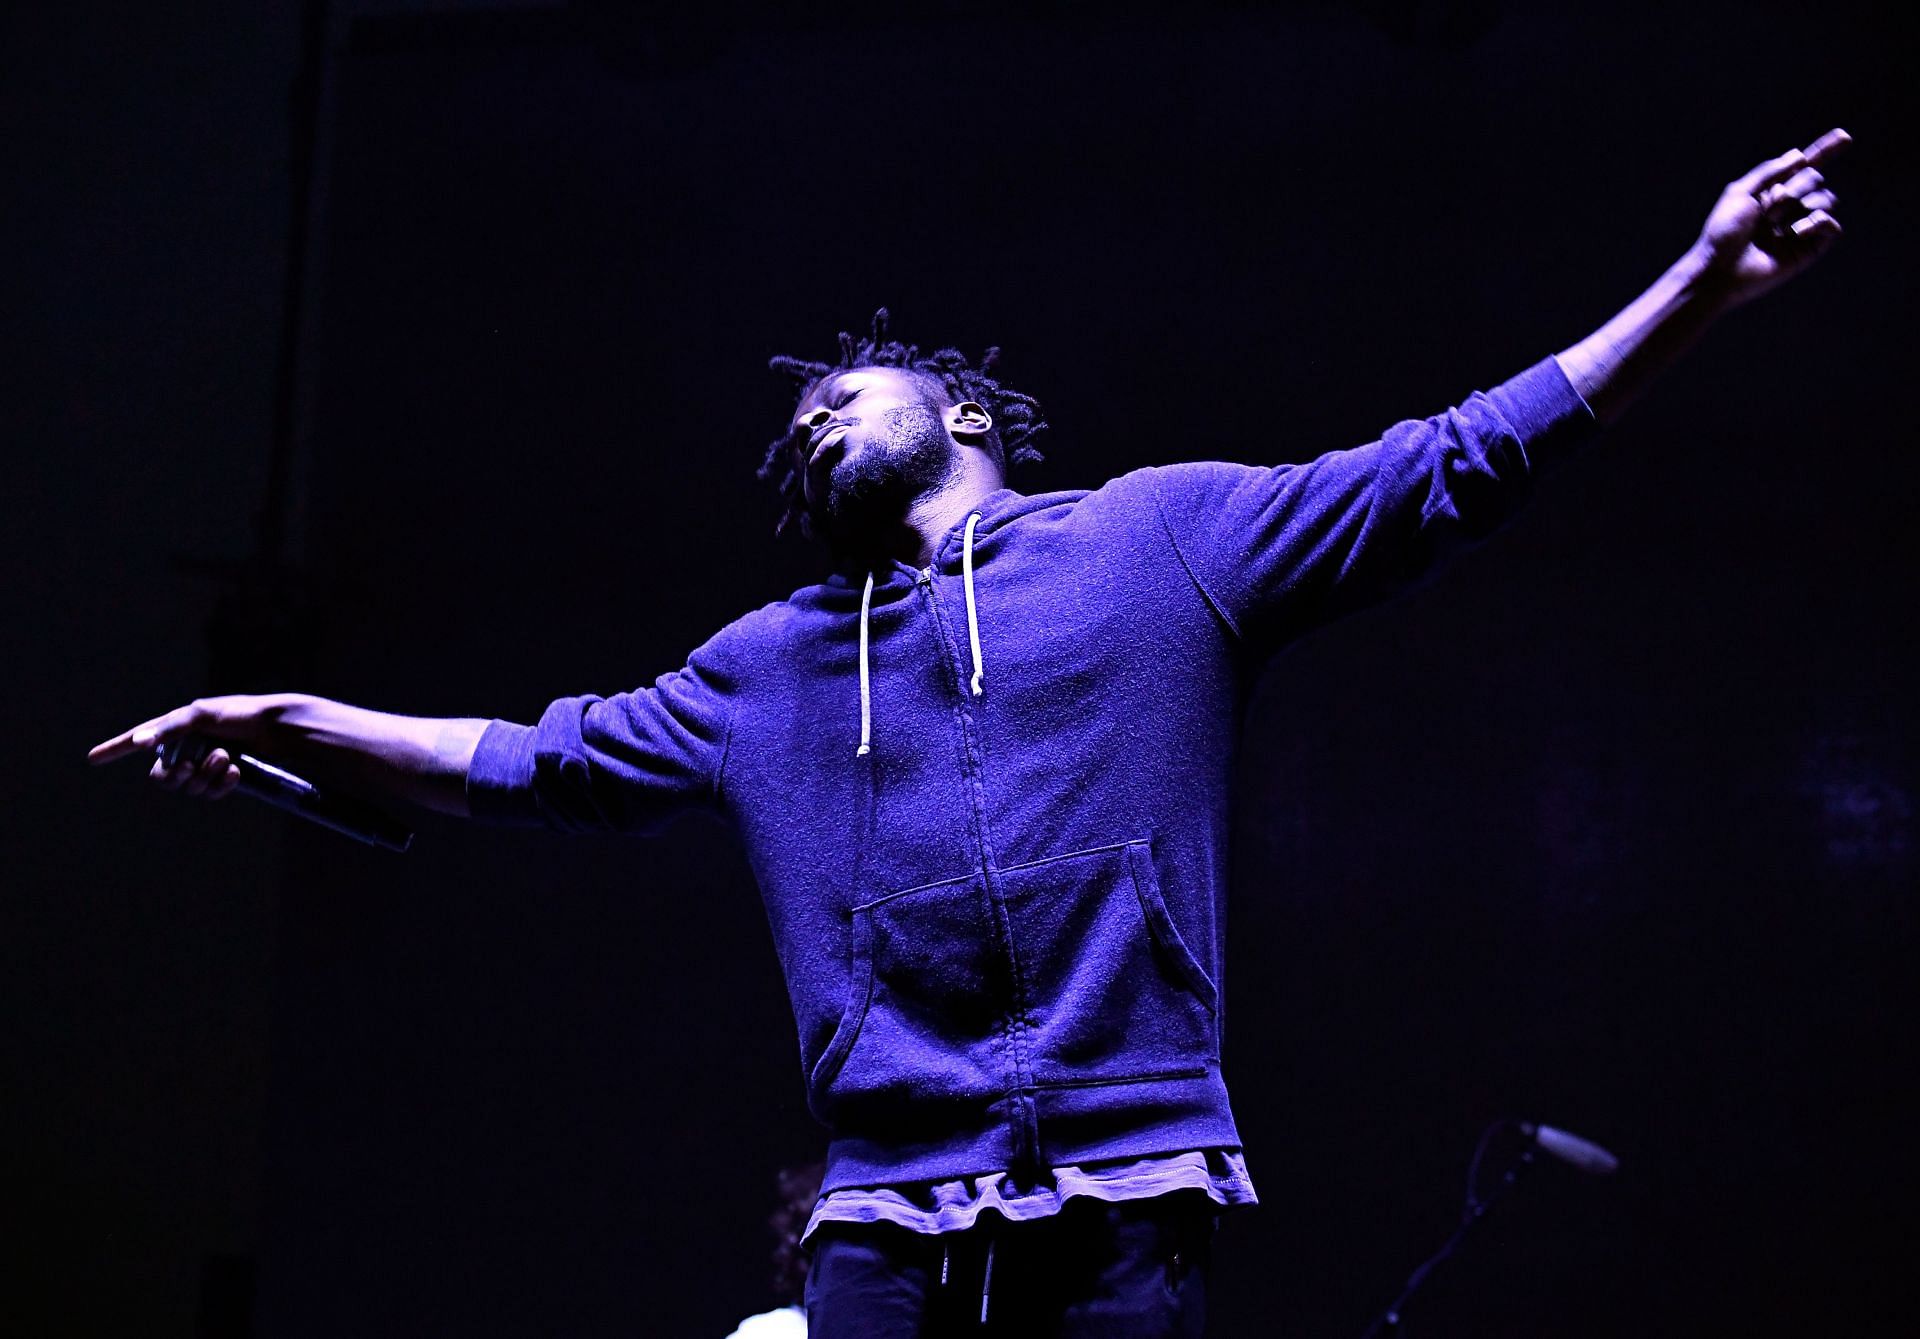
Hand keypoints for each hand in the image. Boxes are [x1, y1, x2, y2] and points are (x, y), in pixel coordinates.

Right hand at [88, 694, 289, 799]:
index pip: (139, 739)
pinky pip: (210, 793)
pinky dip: (220, 785)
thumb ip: (170, 727)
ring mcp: (205, 764)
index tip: (93, 758)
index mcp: (177, 727)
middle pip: (161, 777)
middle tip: (190, 766)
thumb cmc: (241, 715)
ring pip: (188, 787)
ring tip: (225, 757)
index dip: (115, 749)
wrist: (277, 728)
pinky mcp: (224, 778)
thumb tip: (139, 741)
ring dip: (205, 775)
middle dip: (175, 775)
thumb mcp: (203, 715)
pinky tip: (234, 772)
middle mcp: (187, 747)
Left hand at [1691, 128, 1849, 307]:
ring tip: (1774, 225)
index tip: (1844, 136)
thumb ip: (1770, 171)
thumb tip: (1800, 155)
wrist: (1721, 268)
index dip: (1825, 150)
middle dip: (1793, 188)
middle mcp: (1789, 207)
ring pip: (1826, 199)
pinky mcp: (1809, 249)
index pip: (1805, 167)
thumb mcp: (1740, 192)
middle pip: (1815, 179)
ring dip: (1800, 206)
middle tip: (1767, 211)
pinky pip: (1831, 226)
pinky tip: (1795, 233)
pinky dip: (1817, 222)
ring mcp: (1801, 227)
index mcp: (1773, 192)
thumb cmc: (1724, 232)